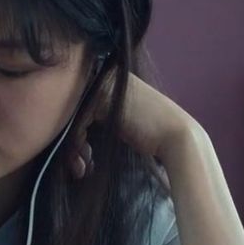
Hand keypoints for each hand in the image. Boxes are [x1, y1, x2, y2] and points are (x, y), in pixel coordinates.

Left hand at [68, 72, 198, 176]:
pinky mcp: (102, 97)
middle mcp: (105, 77)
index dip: (76, 135)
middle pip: (73, 112)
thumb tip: (68, 134)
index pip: (78, 107)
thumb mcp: (118, 124)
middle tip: (77, 166)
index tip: (81, 158)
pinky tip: (86, 163)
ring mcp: (104, 84)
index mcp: (109, 81)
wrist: (175, 138)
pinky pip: (78, 120)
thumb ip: (97, 120)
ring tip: (81, 167)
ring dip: (73, 147)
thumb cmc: (149, 137)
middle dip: (73, 143)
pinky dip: (77, 144)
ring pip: (73, 117)